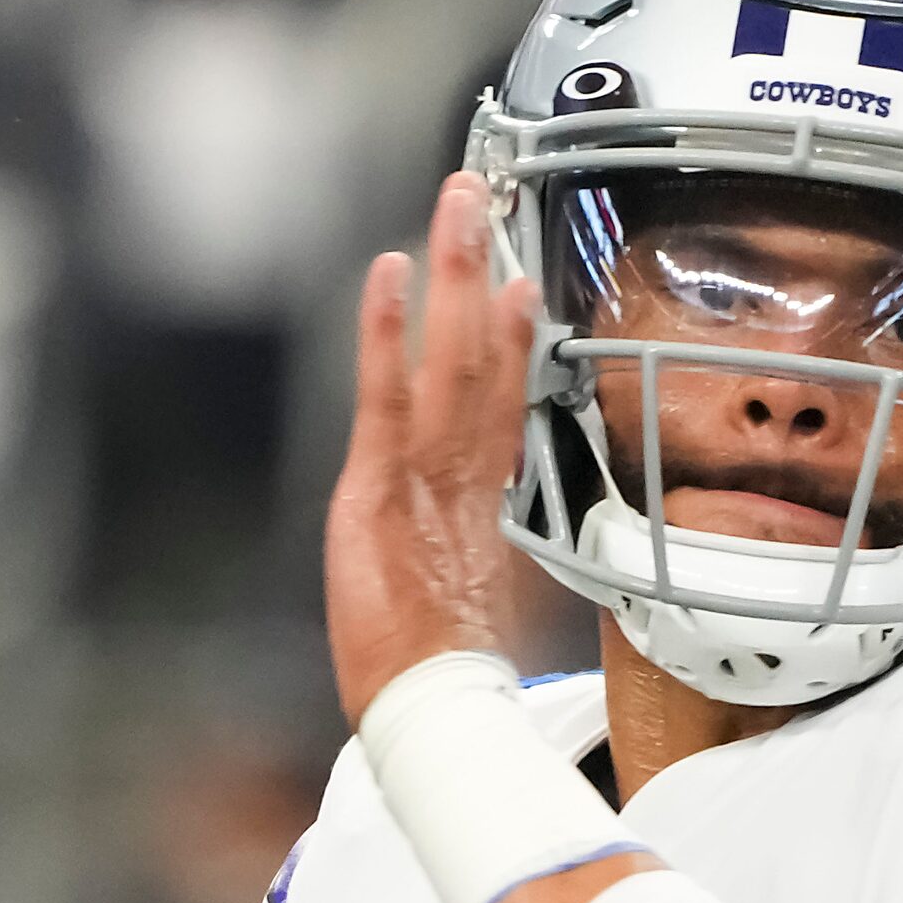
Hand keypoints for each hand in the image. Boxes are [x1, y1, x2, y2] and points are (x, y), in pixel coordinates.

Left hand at [325, 172, 539, 724]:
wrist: (433, 705)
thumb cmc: (437, 670)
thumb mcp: (462, 601)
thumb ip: (470, 555)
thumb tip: (480, 544)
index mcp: (484, 497)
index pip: (501, 399)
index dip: (512, 338)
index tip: (518, 282)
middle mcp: (464, 470)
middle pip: (482, 354)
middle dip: (480, 270)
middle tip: (480, 198)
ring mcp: (428, 470)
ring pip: (449, 354)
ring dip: (449, 273)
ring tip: (454, 205)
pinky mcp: (384, 482)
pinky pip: (389, 392)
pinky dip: (390, 330)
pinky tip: (390, 273)